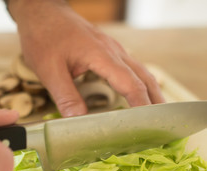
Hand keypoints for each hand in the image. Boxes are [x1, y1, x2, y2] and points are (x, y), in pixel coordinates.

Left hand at [8, 0, 164, 116]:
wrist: (42, 11)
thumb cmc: (44, 36)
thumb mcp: (49, 70)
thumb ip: (66, 96)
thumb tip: (79, 121)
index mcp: (101, 55)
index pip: (130, 83)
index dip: (141, 105)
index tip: (150, 124)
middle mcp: (113, 51)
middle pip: (144, 77)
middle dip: (155, 101)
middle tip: (164, 122)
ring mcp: (113, 48)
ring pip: (141, 71)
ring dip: (152, 91)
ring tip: (158, 111)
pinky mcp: (108, 49)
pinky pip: (132, 67)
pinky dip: (141, 82)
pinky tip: (139, 91)